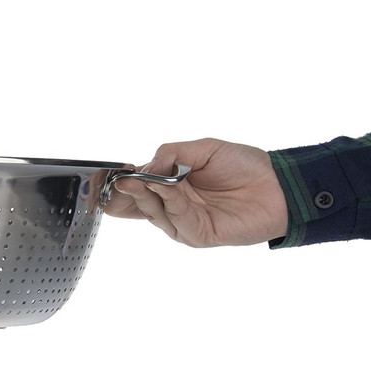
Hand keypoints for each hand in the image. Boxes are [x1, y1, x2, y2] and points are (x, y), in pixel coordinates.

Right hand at [102, 138, 287, 246]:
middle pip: (140, 205)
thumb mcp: (203, 149)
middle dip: (129, 192)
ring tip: (140, 180)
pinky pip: (177, 220)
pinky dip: (169, 203)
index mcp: (172, 187)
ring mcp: (185, 223)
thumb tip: (146, 166)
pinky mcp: (199, 235)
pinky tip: (165, 187)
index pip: (139, 189)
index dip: (124, 183)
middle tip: (121, 180)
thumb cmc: (245, 166)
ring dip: (146, 196)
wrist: (278, 184)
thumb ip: (171, 153)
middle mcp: (175, 208)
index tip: (112, 174)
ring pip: (155, 213)